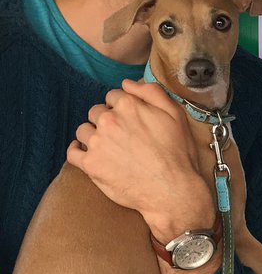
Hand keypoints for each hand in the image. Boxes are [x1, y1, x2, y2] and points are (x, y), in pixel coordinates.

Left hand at [66, 78, 215, 241]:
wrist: (171, 189)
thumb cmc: (177, 153)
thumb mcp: (175, 114)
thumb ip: (152, 92)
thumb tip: (127, 83)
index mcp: (128, 105)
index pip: (113, 96)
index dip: (122, 107)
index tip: (129, 119)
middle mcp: (108, 120)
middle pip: (96, 112)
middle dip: (106, 120)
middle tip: (121, 136)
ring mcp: (97, 142)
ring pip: (83, 130)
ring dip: (93, 136)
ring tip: (108, 147)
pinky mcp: (90, 164)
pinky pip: (72, 152)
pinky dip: (77, 151)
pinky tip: (86, 153)